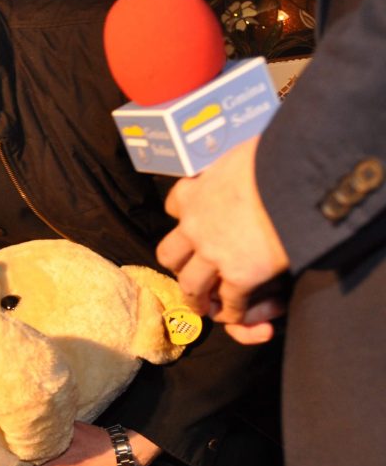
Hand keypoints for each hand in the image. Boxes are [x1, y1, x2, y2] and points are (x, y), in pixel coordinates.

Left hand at [28, 422, 159, 465]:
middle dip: (20, 461)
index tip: (10, 444)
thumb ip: (53, 428)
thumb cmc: (96, 443)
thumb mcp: (73, 430)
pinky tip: (38, 459)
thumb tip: (36, 418)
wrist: (118, 456)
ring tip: (24, 452)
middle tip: (15, 446)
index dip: (15, 454)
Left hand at [159, 136, 290, 322]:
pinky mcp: (240, 276)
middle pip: (169, 254)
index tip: (192, 220)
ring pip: (190, 287)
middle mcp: (195, 227)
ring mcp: (214, 255)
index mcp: (195, 192)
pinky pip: (231, 304)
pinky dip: (236, 312)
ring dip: (197, 298)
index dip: (183, 215)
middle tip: (193, 271)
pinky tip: (244, 313)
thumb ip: (239, 164)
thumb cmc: (275, 154)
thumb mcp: (245, 152)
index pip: (174, 206)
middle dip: (179, 265)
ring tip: (206, 305)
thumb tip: (256, 153)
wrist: (296, 176)